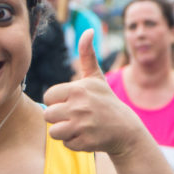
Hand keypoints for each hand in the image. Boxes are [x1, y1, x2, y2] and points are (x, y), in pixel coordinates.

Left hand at [43, 29, 142, 154]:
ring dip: (64, 131)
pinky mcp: (86, 142)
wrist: (126, 129)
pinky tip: (86, 136)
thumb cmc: (106, 101)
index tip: (71, 102)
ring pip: (54, 131)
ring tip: (79, 126)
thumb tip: (88, 30)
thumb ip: (87, 55)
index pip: (48, 97)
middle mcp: (79, 106)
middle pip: (48, 115)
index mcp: (77, 89)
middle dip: (59, 118)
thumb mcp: (96, 78)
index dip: (57, 101)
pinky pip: (66, 144)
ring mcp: (83, 125)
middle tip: (75, 116)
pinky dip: (74, 142)